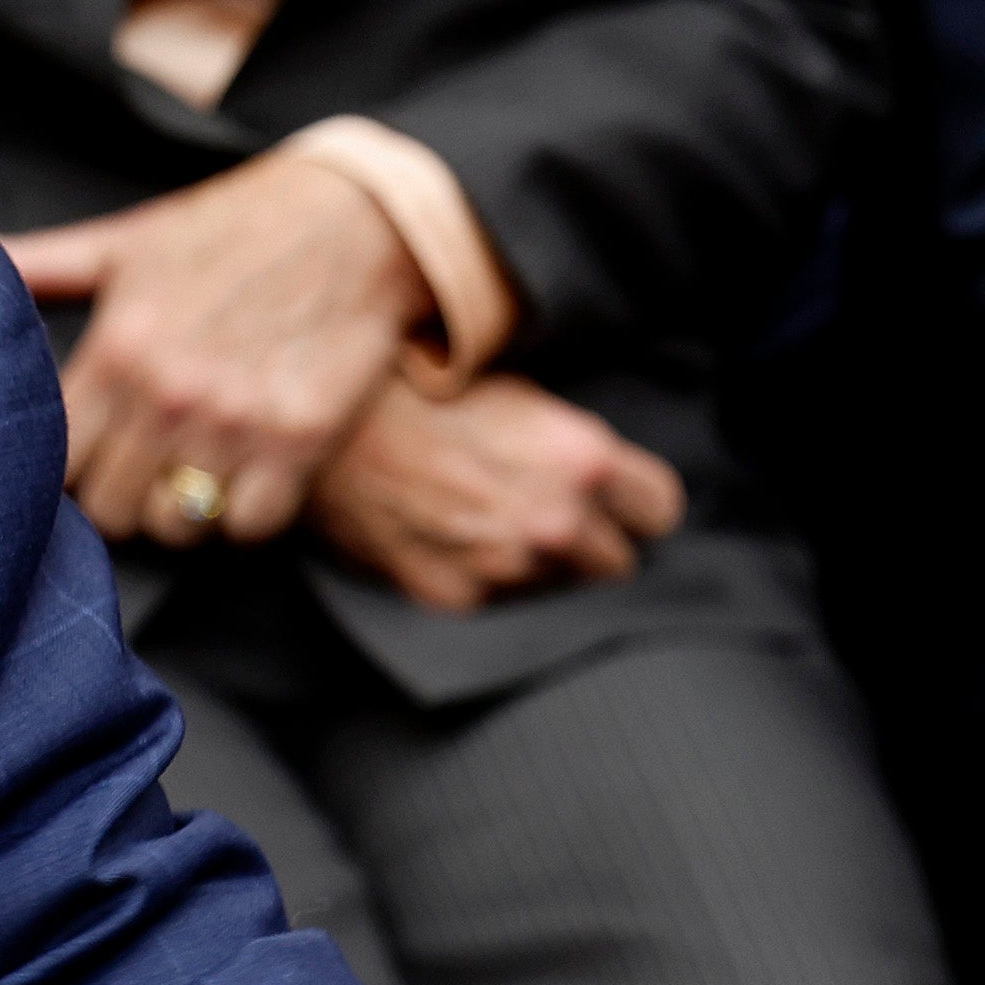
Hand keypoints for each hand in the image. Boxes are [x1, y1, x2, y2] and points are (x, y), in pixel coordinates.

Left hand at [2, 152, 433, 549]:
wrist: (359, 216)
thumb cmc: (231, 228)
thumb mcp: (126, 242)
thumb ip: (39, 262)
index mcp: (117, 347)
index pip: (52, 460)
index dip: (59, 469)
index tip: (81, 459)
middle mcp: (169, 391)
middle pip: (109, 508)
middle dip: (119, 497)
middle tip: (139, 472)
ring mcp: (237, 420)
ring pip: (178, 525)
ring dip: (182, 511)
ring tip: (191, 473)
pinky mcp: (302, 438)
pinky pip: (252, 525)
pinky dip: (247, 513)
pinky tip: (247, 474)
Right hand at [308, 375, 685, 614]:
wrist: (323, 419)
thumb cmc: (417, 384)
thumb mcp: (518, 390)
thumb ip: (572, 442)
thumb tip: (605, 478)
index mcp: (584, 460)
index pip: (660, 511)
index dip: (634, 501)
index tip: (611, 495)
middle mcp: (555, 522)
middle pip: (618, 564)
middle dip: (591, 540)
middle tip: (548, 510)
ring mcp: (504, 567)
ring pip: (556, 588)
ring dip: (537, 563)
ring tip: (489, 519)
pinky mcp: (453, 597)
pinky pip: (494, 600)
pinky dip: (481, 577)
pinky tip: (450, 536)